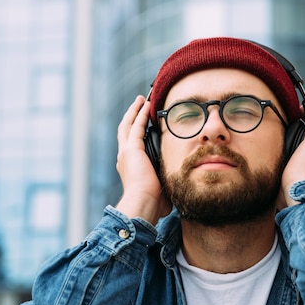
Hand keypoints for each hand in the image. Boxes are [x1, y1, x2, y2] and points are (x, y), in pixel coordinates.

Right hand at [115, 95, 171, 223]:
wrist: (144, 204)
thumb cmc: (153, 203)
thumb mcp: (160, 189)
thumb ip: (166, 182)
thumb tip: (179, 185)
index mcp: (130, 167)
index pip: (132, 144)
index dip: (136, 132)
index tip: (144, 123)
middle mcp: (124, 158)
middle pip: (125, 131)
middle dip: (132, 117)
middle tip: (139, 105)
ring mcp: (126, 153)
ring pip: (127, 126)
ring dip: (134, 112)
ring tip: (141, 100)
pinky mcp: (131, 149)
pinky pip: (135, 127)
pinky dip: (140, 115)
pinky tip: (146, 105)